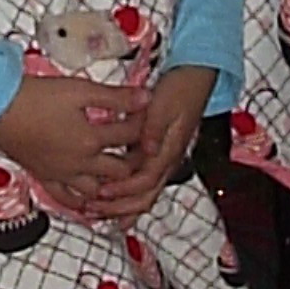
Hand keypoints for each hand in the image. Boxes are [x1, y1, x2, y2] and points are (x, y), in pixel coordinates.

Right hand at [0, 75, 148, 203]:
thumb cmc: (37, 97)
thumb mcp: (80, 90)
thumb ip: (115, 96)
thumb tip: (146, 97)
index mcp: (92, 139)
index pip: (130, 135)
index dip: (144, 123)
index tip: (150, 114)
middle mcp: (81, 164)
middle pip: (119, 171)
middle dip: (135, 160)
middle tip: (143, 150)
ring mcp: (62, 175)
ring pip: (96, 192)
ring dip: (112, 187)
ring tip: (122, 178)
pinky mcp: (44, 178)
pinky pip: (67, 199)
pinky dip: (82, 202)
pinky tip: (89, 200)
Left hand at [82, 65, 214, 220]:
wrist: (195, 78)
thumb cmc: (180, 89)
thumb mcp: (164, 104)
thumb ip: (154, 127)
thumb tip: (147, 150)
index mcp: (169, 150)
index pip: (145, 180)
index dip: (123, 189)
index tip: (101, 192)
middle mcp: (167, 160)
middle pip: (145, 195)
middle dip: (119, 207)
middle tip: (94, 210)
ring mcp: (163, 158)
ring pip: (144, 192)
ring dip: (122, 204)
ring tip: (98, 210)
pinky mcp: (157, 153)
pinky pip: (141, 179)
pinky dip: (126, 191)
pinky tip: (111, 196)